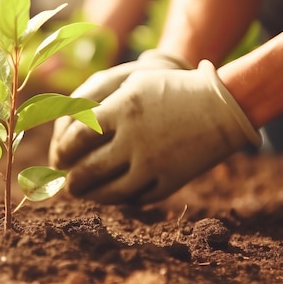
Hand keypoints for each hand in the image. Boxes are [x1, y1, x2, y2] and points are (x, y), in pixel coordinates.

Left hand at [50, 60, 261, 203]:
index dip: (63, 151)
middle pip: (89, 170)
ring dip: (91, 195)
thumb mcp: (133, 84)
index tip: (59, 156)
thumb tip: (64, 126)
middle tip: (67, 182)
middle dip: (72, 180)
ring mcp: (154, 163)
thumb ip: (98, 103)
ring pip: (110, 192)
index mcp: (123, 110)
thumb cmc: (170, 90)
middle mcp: (136, 139)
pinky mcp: (169, 181)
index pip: (78, 138)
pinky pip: (136, 198)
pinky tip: (110, 195)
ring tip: (82, 193)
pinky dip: (119, 199)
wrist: (223, 107)